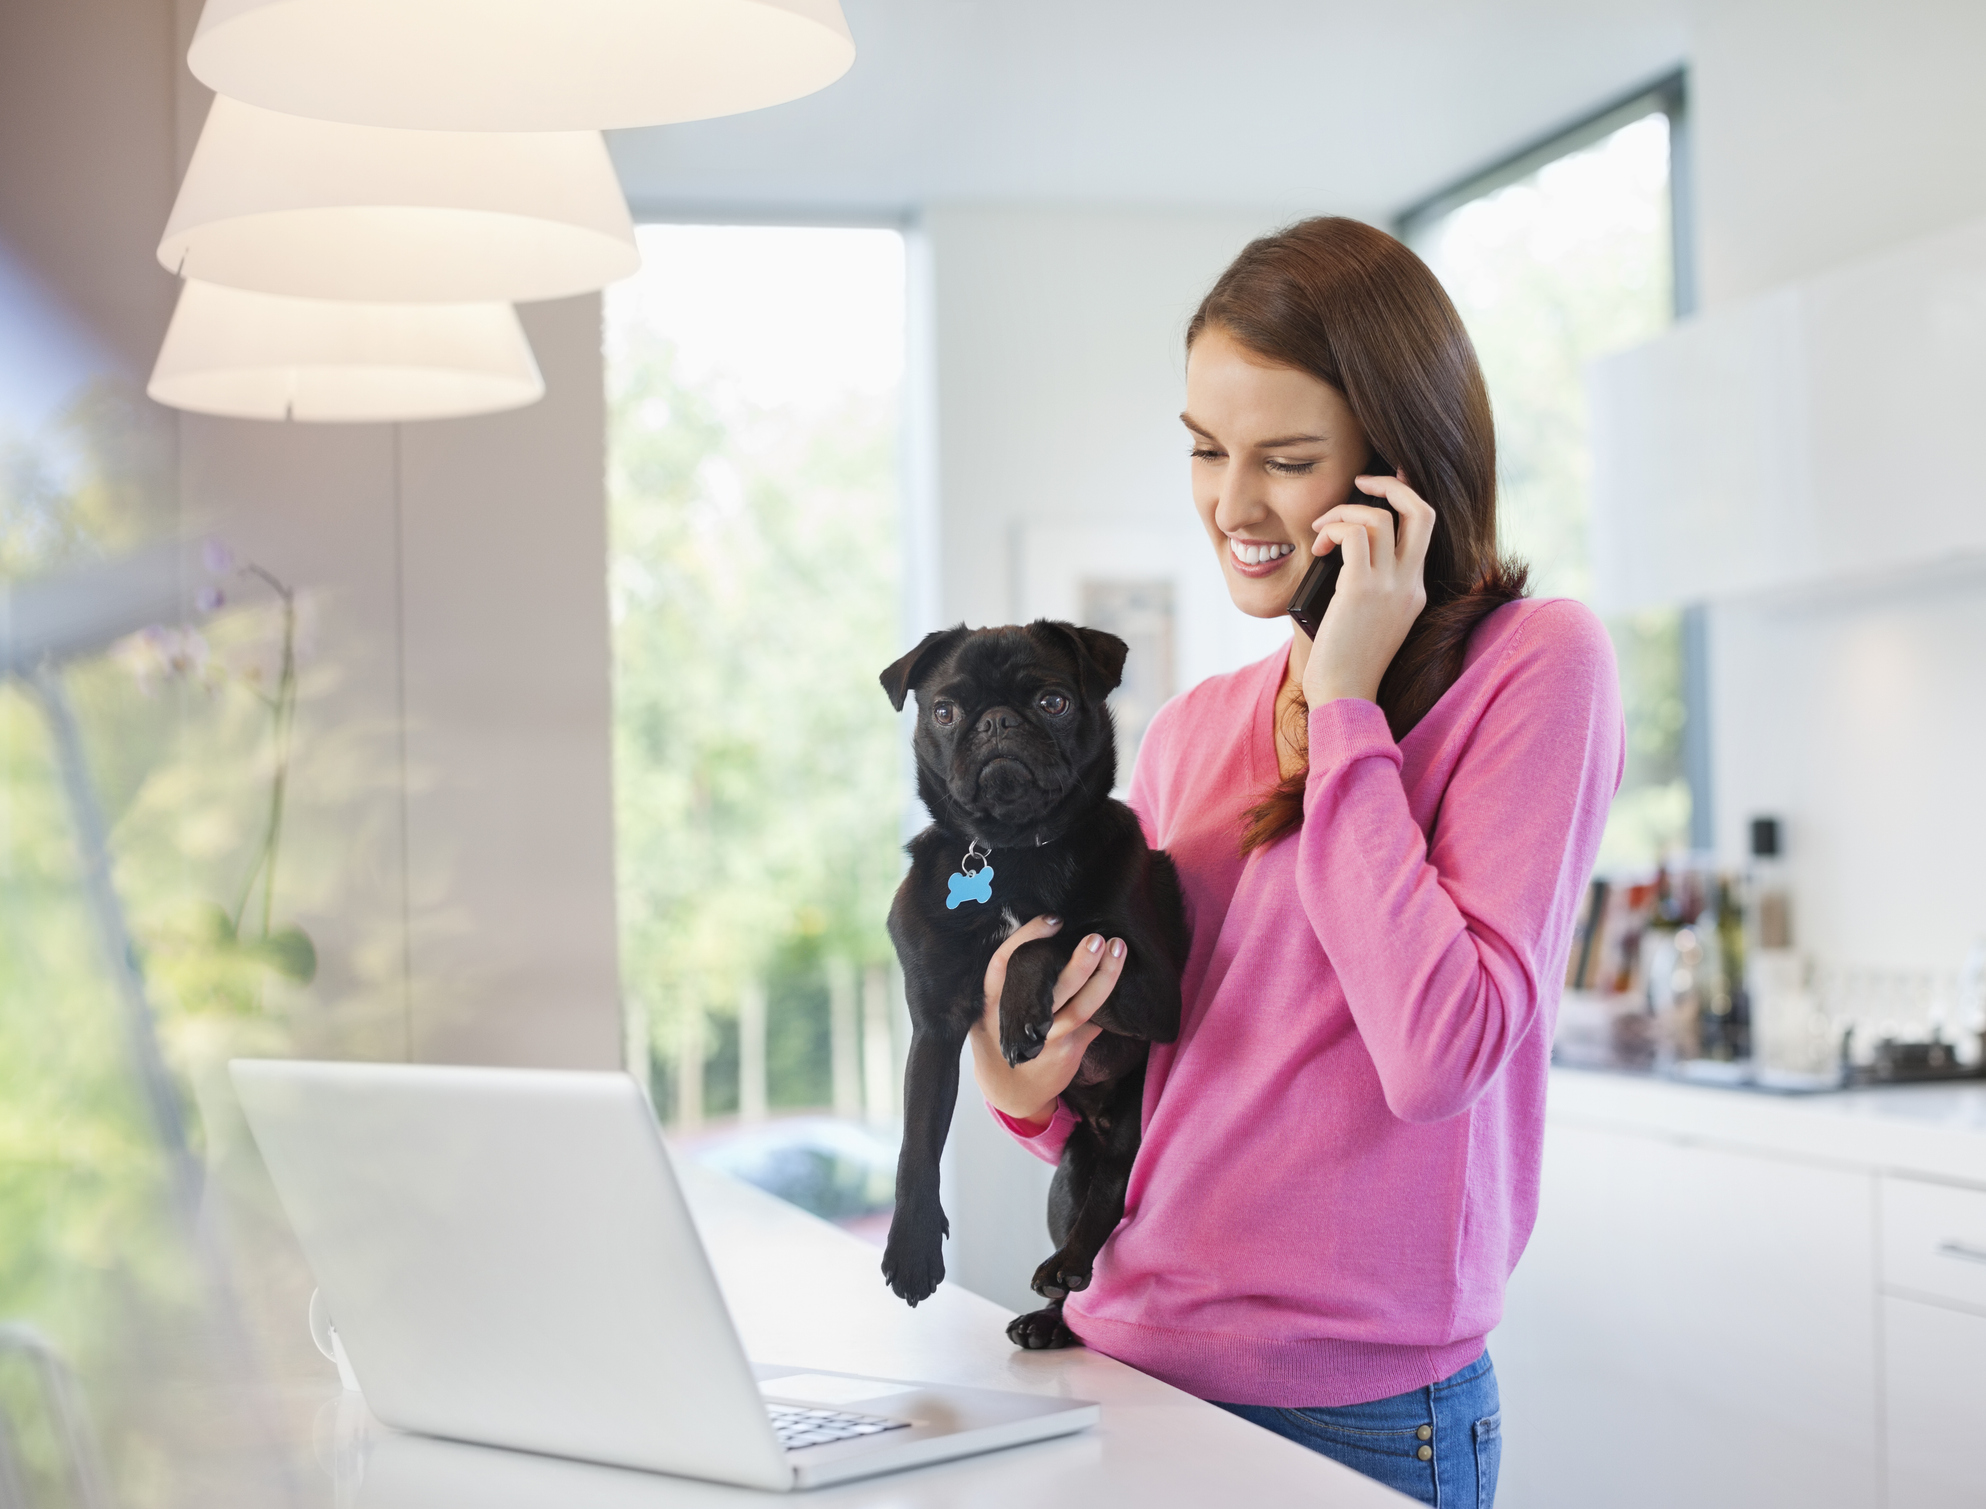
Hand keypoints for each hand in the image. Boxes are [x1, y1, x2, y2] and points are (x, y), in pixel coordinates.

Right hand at [968, 916, 1125, 1130]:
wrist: (1011, 1090)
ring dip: (1104, 978)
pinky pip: (1094, 1021)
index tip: (1054, 919)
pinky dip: (1109, 1002)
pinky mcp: (1067, 1051)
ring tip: (1118, 949)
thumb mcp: (994, 1009)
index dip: (1027, 937)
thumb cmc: (1004, 1036)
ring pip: (1081, 1007)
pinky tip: (1126, 983)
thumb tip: (1058, 938)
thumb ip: (1014, 982)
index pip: (1005, 961)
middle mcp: (1019, 1019)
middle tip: (1098, 938)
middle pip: (1054, 988)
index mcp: (993, 1000)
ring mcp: (1046, 1038)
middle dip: (1080, 962)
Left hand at [1302, 471, 1435, 707]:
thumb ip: (1364, 584)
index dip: (1404, 497)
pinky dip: (1334, 527)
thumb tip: (1338, 548)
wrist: (1344, 695)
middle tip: (1360, 481)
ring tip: (1322, 530)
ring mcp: (1391, 586)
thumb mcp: (1365, 617)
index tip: (1377, 485)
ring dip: (1344, 511)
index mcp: (1414, 590)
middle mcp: (1410, 584)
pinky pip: (1355, 534)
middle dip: (1390, 485)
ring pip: (1381, 517)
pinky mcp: (1363, 590)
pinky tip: (1319, 543)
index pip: (1423, 528)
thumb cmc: (1343, 661)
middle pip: (1422, 511)